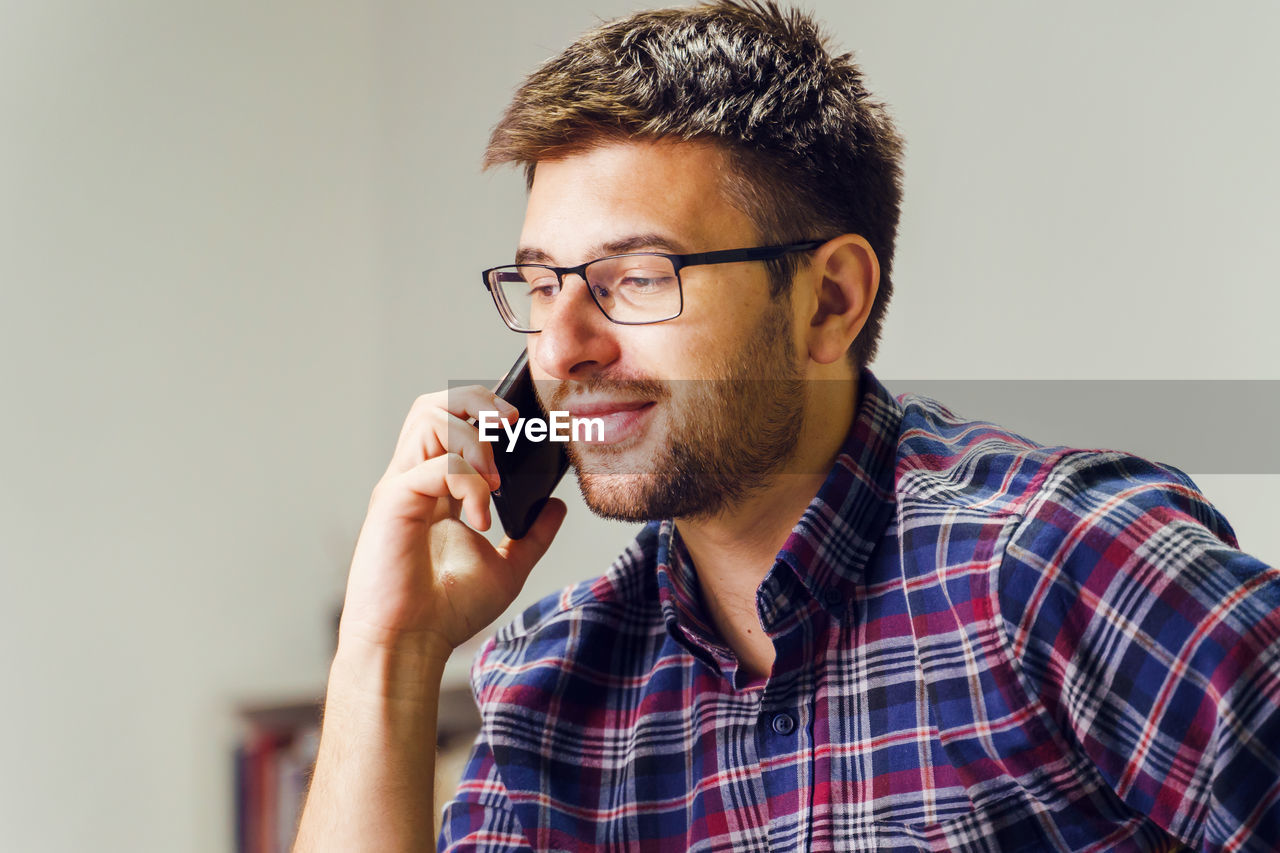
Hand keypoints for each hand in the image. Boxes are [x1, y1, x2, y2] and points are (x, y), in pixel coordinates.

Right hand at [336, 385, 566, 663]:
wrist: (411, 646)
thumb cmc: (445, 611)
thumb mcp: (506, 568)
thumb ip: (533, 535)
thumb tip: (557, 504)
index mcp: (436, 487)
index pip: (452, 419)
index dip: (486, 409)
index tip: (525, 426)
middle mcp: (415, 478)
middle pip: (435, 403)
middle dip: (479, 401)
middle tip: (513, 425)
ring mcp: (401, 487)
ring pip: (429, 418)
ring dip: (474, 440)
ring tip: (496, 480)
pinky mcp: (394, 502)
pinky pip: (435, 466)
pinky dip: (469, 482)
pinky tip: (481, 517)